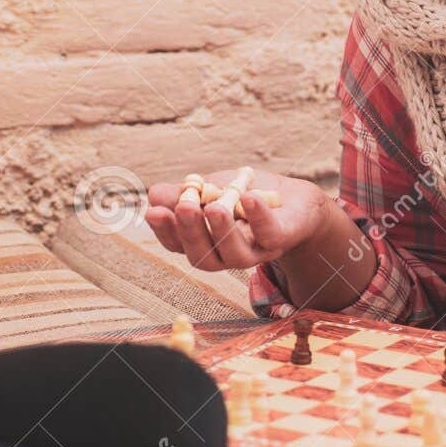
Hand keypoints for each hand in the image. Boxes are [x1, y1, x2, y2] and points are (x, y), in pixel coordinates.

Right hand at [144, 169, 331, 271]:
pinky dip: (258, 216)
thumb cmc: (245, 195)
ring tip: (213, 207)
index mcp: (204, 242)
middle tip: (183, 208)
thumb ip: (184, 193)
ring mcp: (255, 252)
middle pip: (203, 257)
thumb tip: (153, 195)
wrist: (292, 198)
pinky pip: (269, 234)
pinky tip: (247, 198)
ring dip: (221, 230)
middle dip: (191, 233)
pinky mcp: (280, 241)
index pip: (178, 244)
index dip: (165, 231)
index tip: (153, 211)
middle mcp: (226, 254)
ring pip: (234, 254)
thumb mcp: (210, 189)